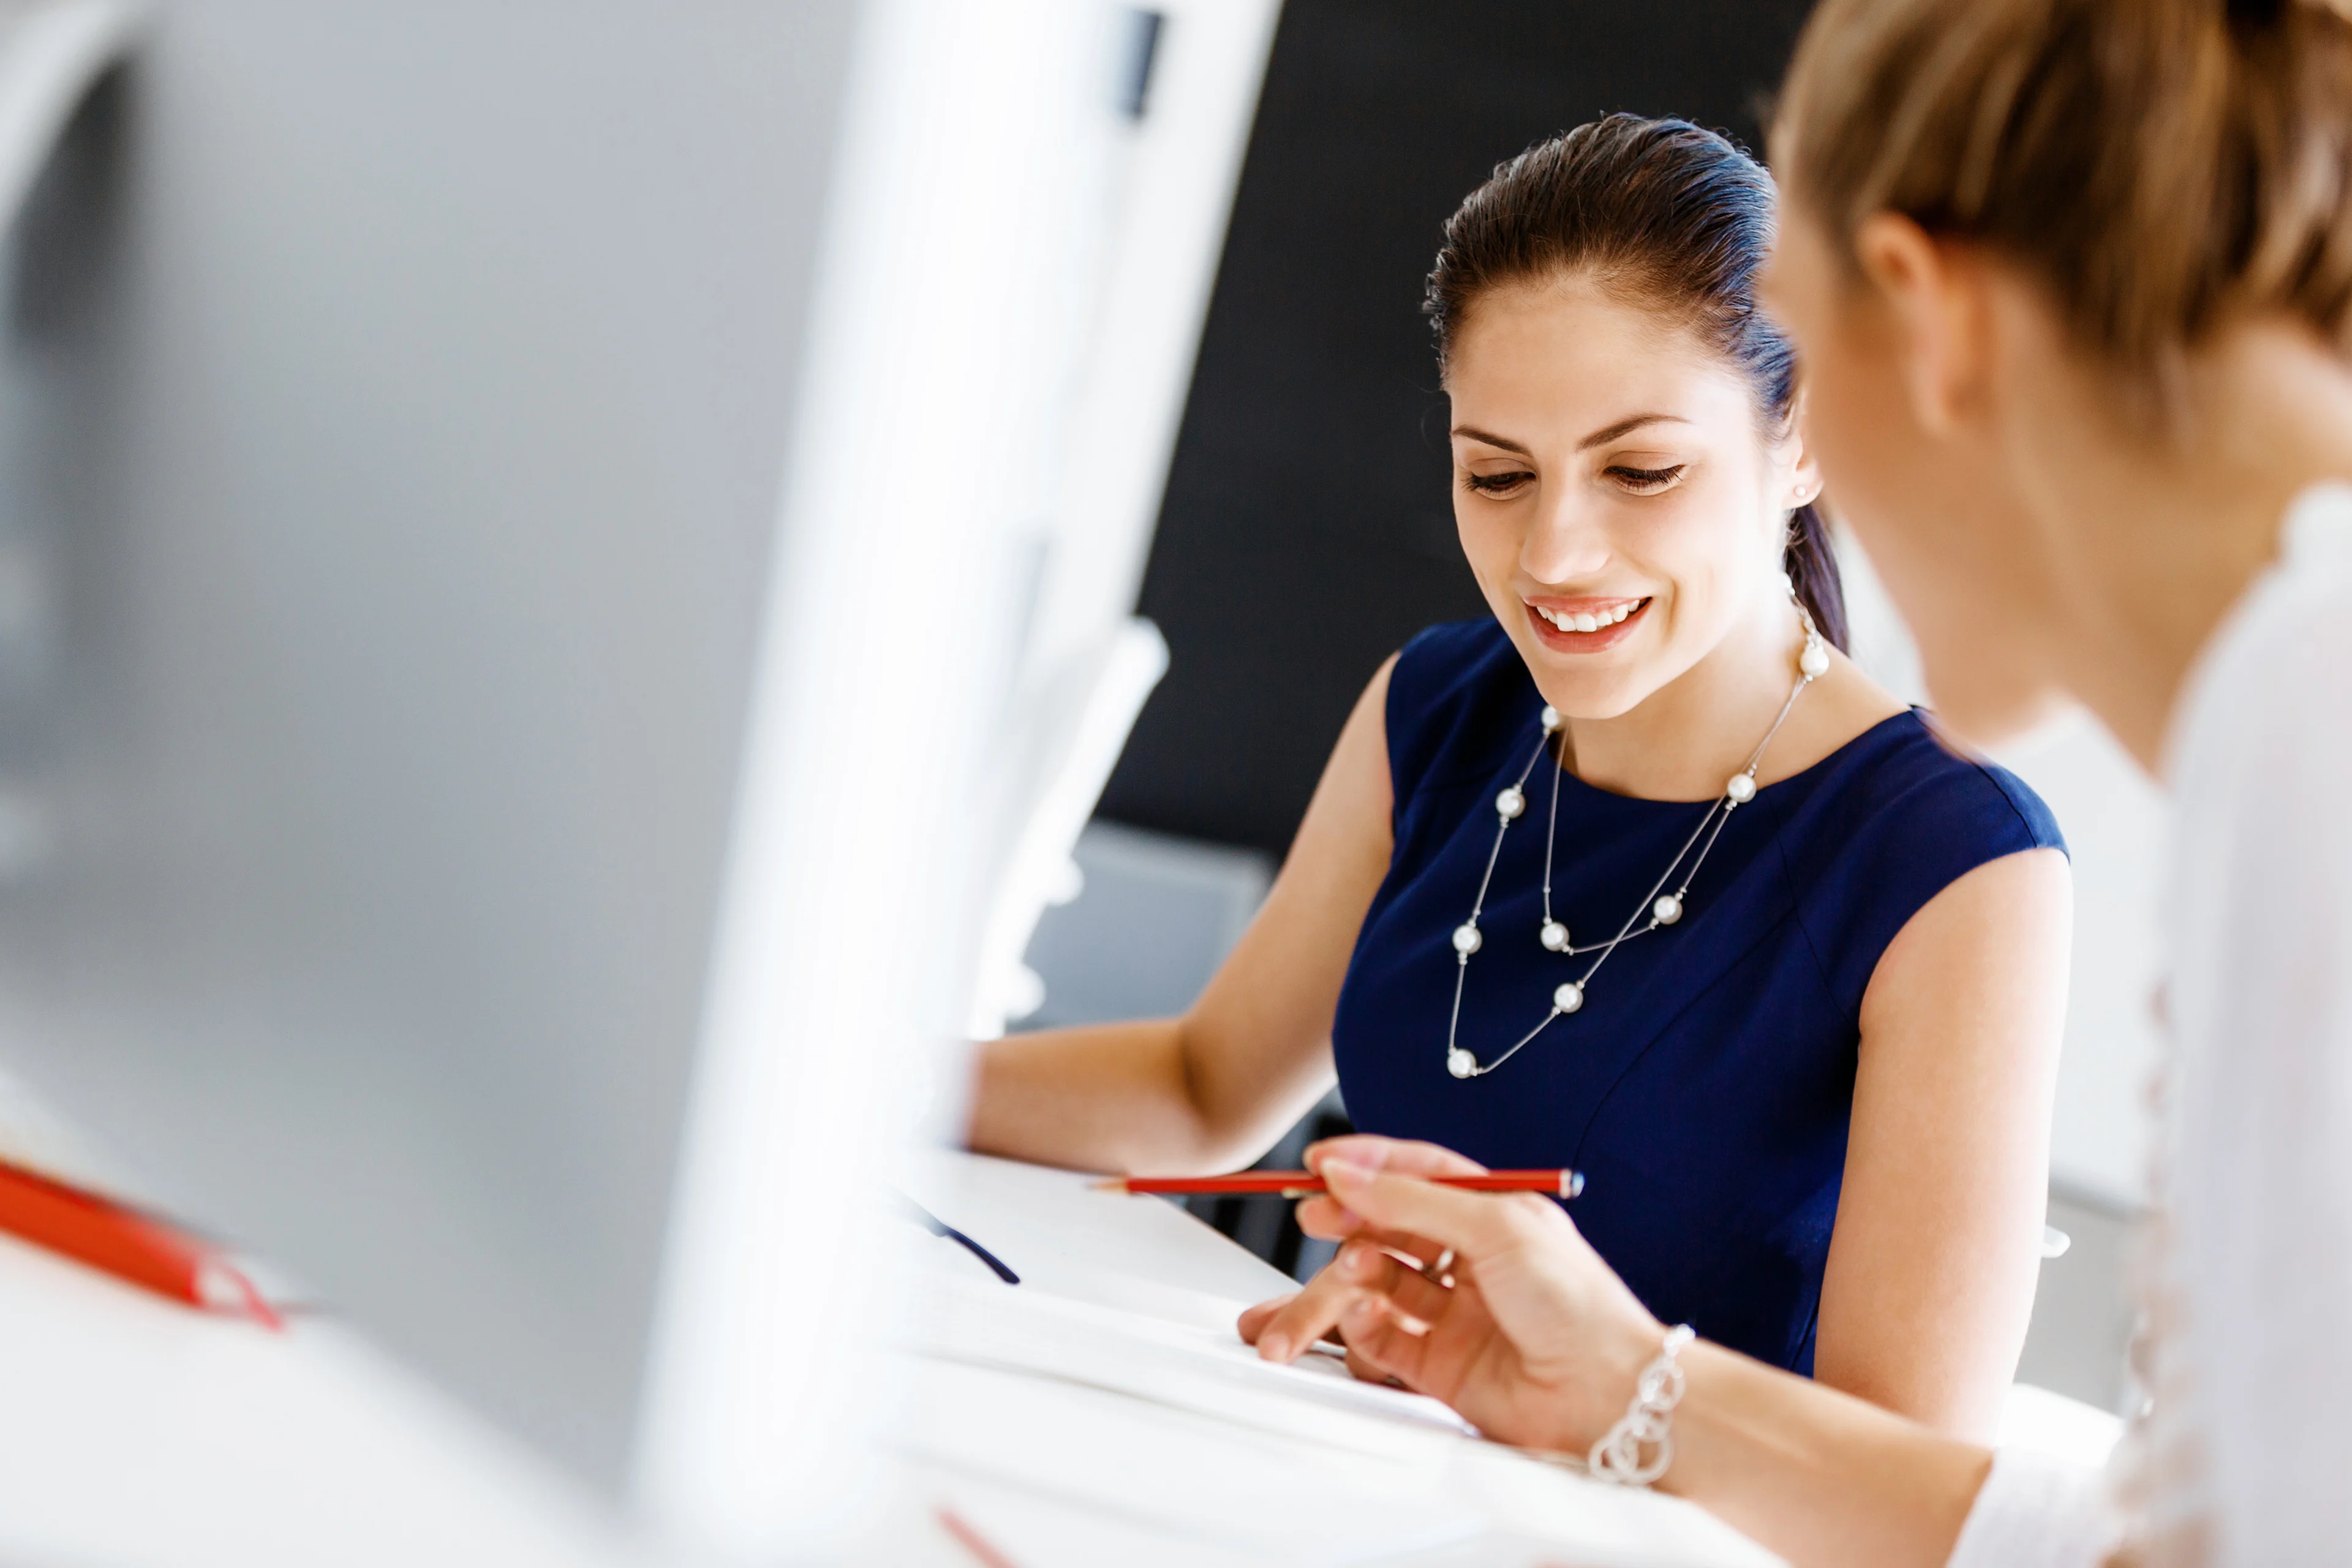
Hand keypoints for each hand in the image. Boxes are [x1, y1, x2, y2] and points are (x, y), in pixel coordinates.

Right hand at [1293, 1133, 1667, 1455]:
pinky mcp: (1438, 1365)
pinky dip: (1365, 1322)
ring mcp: (1452, 1313)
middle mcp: (1470, 1260)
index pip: (1416, 1174)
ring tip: (1353, 1270)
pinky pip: (1382, 1336)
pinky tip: (1368, 1315)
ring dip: (1352, 1273)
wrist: (1608, 1395)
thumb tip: (1347, 1173)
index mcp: (1491, 1214)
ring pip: (1377, 1282)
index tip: (1318, 1161)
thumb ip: (1412, 1199)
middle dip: (1347, 1218)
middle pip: (1387, 1227)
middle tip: (1315, 1217)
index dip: (1366, 1165)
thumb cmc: (1576, 1303)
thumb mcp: (1494, 1226)